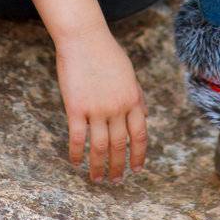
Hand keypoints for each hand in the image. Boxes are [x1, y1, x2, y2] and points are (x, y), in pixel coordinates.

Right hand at [55, 27, 148, 182]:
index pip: (140, 135)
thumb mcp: (129, 74)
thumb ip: (136, 96)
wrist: (84, 38)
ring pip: (100, 147)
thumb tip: (143, 116)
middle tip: (115, 181)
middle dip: (119, 167)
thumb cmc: (106, 53)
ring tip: (97, 179)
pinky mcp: (76, 108)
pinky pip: (78, 138)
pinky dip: (77, 153)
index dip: (138, 155)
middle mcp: (118, 107)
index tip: (136, 169)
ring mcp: (97, 109)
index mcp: (133, 99)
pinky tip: (75, 162)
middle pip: (120, 145)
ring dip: (99, 166)